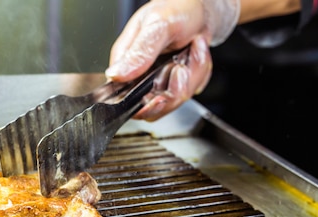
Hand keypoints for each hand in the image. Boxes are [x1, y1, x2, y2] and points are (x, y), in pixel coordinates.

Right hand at [105, 0, 238, 120]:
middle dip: (176, 88)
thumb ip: (139, 52)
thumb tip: (116, 75)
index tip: (164, 89)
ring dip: (192, 75)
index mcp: (125, 62)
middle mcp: (138, 75)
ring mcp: (157, 81)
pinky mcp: (173, 83)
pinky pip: (188, 92)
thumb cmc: (177, 8)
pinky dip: (199, 73)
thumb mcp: (157, 25)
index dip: (147, 102)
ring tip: (192, 49)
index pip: (126, 99)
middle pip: (153, 107)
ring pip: (174, 101)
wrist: (201, 7)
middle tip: (182, 65)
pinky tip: (195, 54)